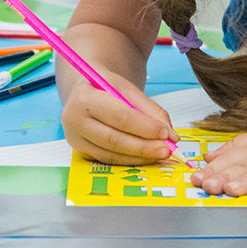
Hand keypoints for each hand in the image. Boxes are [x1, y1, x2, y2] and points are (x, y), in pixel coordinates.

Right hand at [62, 70, 177, 163]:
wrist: (84, 91)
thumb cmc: (106, 87)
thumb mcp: (128, 89)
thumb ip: (151, 110)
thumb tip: (172, 135)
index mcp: (84, 98)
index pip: (119, 116)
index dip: (144, 126)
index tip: (165, 133)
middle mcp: (74, 120)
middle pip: (114, 139)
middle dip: (144, 147)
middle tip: (167, 150)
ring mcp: (75, 139)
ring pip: (111, 154)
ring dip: (140, 157)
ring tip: (161, 154)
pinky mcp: (81, 152)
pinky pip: (109, 160)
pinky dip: (130, 161)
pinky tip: (147, 158)